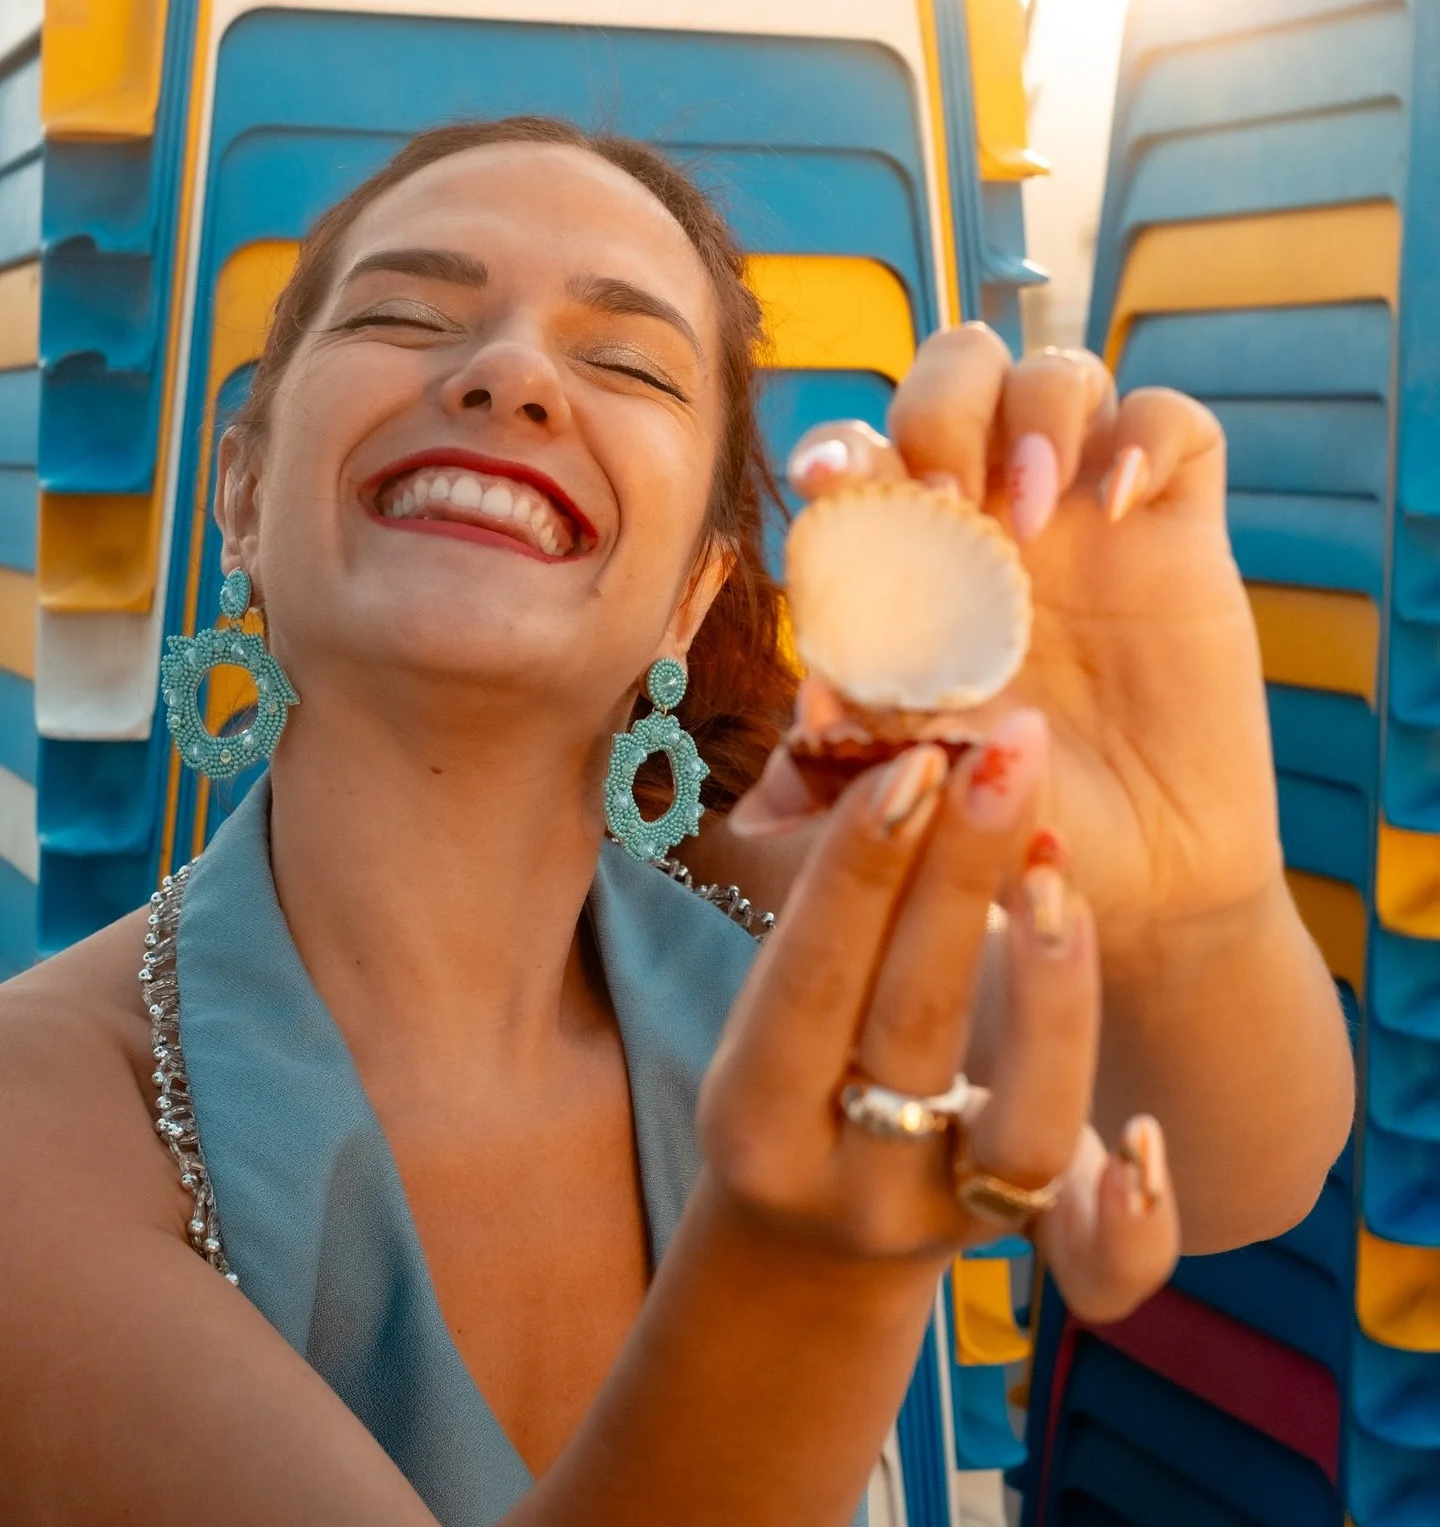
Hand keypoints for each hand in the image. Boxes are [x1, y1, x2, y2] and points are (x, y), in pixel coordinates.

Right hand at [701, 733, 1177, 1320]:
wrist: (815, 1240)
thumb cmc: (796, 1070)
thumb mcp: (772, 1002)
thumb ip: (817, 885)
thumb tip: (831, 703)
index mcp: (753, 1111)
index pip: (808, 979)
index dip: (856, 869)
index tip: (910, 757)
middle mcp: (845, 1175)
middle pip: (913, 1025)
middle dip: (960, 878)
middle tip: (1008, 749)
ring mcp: (940, 1220)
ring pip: (1022, 1129)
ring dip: (1052, 994)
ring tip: (1063, 868)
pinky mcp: (1027, 1249)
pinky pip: (1093, 1258)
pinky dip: (1131, 1211)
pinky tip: (1148, 1137)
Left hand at [764, 324, 1281, 968]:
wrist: (1143, 871)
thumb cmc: (1014, 820)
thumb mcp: (925, 787)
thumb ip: (864, 749)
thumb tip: (796, 733)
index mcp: (913, 554)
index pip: (866, 452)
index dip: (840, 446)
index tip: (827, 480)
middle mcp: (995, 511)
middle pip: (958, 369)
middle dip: (939, 406)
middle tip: (944, 491)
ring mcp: (1089, 510)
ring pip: (1057, 374)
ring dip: (1034, 413)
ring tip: (1029, 511)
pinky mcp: (1179, 525)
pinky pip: (1173, 421)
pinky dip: (1145, 435)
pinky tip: (1119, 505)